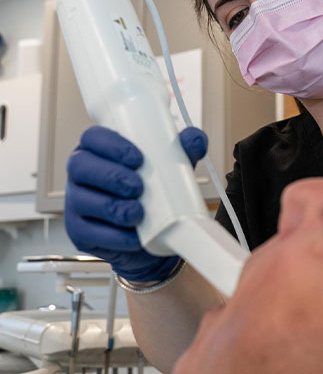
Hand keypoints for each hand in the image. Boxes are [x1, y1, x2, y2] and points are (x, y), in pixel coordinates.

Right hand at [64, 125, 207, 281]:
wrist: (158, 236)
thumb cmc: (158, 193)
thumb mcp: (173, 169)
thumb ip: (183, 151)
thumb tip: (194, 138)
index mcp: (101, 152)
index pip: (93, 138)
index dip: (110, 145)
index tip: (137, 158)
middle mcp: (83, 174)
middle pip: (81, 166)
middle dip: (110, 176)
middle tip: (138, 187)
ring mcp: (76, 203)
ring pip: (81, 200)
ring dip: (111, 207)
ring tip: (138, 213)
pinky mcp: (79, 232)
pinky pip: (88, 233)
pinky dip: (113, 236)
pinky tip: (132, 236)